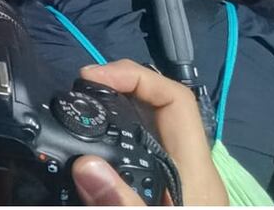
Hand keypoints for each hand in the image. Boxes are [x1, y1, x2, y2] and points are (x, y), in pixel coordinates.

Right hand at [71, 61, 228, 205]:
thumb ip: (124, 202)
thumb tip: (85, 164)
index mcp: (195, 172)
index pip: (176, 99)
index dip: (136, 76)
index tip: (92, 77)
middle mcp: (189, 169)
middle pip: (158, 108)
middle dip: (118, 88)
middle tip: (78, 91)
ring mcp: (178, 180)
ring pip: (148, 130)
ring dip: (114, 112)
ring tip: (80, 110)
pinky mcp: (165, 193)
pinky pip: (141, 151)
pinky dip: (115, 139)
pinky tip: (90, 150)